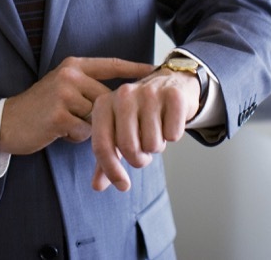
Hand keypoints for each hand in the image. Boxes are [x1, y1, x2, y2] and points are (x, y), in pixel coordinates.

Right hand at [0, 57, 154, 155]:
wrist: (7, 122)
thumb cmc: (41, 109)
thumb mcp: (64, 88)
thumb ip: (89, 88)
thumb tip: (123, 99)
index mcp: (74, 65)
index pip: (112, 64)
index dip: (135, 67)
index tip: (156, 69)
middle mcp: (70, 75)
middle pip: (108, 99)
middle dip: (105, 116)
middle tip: (83, 122)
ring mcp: (64, 93)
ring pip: (97, 117)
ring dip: (87, 127)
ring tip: (65, 124)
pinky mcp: (59, 115)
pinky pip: (84, 132)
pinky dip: (75, 137)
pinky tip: (59, 131)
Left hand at [90, 67, 200, 191]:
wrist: (172, 84)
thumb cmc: (140, 113)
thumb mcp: (119, 131)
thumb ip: (107, 157)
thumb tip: (97, 186)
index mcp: (103, 104)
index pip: (101, 145)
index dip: (111, 171)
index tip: (123, 186)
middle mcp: (123, 94)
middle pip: (128, 148)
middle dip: (139, 160)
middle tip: (145, 151)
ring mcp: (149, 92)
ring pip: (152, 144)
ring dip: (157, 146)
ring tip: (157, 131)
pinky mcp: (173, 95)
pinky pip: (172, 135)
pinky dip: (173, 135)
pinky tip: (170, 121)